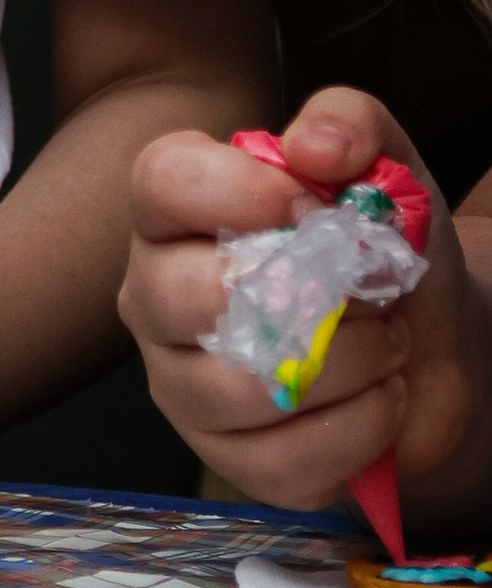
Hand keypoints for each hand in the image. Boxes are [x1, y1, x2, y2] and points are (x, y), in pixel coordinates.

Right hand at [124, 89, 491, 520]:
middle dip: (308, 297)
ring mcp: (181, 383)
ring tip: (386, 349)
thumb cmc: (385, 251)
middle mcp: (157, 295)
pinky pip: (276, 463)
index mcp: (178, 213)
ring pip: (232, 390)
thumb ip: (351, 124)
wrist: (431, 348)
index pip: (160, 182)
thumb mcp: (386, 169)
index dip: (233, 190)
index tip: (311, 205)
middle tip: (370, 292)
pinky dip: (355, 434)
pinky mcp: (225, 458)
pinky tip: (381, 403)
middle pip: (181, 294)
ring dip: (343, 368)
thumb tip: (312, 145)